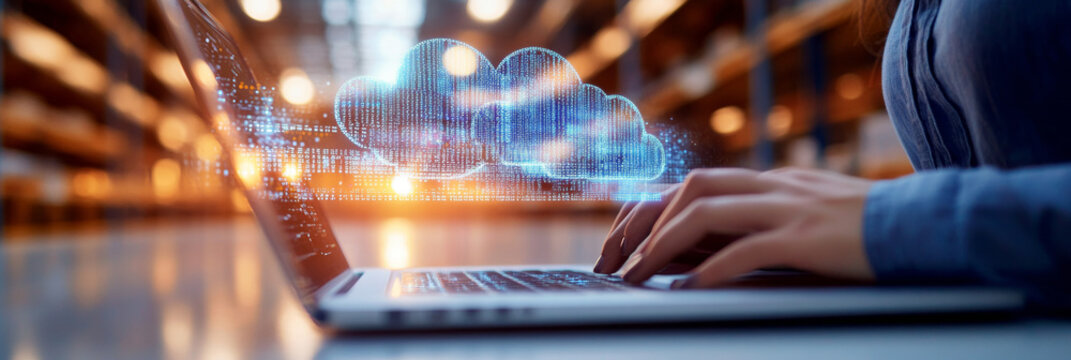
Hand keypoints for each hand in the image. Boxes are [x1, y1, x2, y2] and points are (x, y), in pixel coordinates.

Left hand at [593, 167, 875, 287]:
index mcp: (770, 181)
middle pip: (689, 189)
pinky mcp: (807, 237)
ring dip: (664, 244)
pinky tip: (690, 290)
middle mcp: (773, 186)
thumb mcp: (811, 212)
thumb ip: (768, 218)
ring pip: (706, 212)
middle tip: (617, 261)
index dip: (652, 209)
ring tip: (639, 275)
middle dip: (645, 223)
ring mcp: (789, 208)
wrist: (927, 224)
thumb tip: (717, 246)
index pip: (695, 183)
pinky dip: (711, 270)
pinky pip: (745, 249)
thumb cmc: (868, 228)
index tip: (623, 241)